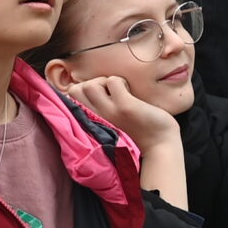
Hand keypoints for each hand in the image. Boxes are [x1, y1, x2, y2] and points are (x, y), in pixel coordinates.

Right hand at [62, 73, 180, 154]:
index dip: (79, 93)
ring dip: (104, 82)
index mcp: (89, 124)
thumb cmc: (134, 133)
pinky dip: (121, 82)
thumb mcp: (107, 125)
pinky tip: (130, 94)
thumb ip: (95, 111)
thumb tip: (85, 88)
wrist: (160, 147)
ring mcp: (108, 113)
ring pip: (89, 84)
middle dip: (90, 85)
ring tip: (118, 93)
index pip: (67, 101)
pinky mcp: (125, 107)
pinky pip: (113, 81)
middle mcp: (94, 119)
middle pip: (74, 90)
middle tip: (107, 94)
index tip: (96, 98)